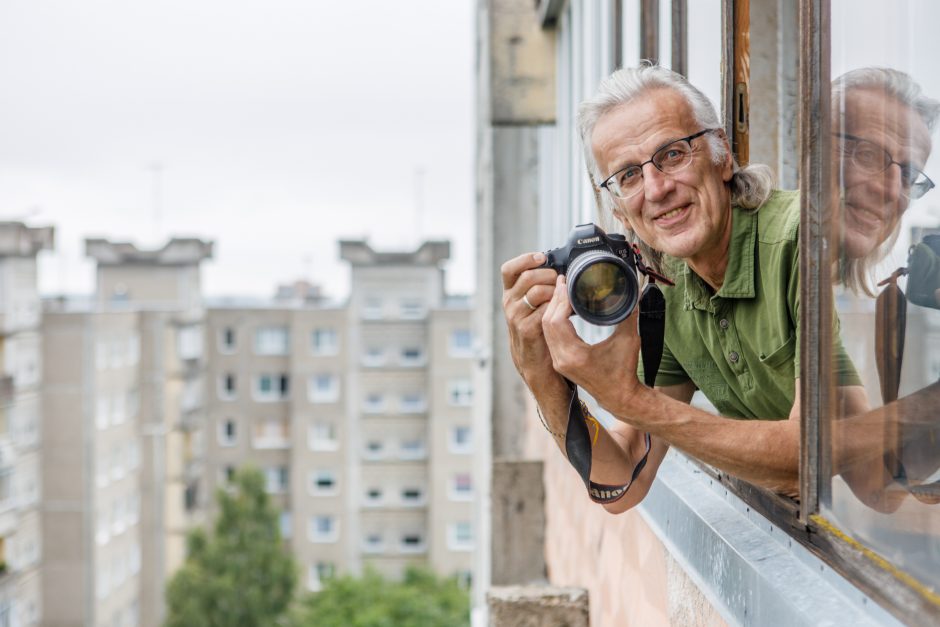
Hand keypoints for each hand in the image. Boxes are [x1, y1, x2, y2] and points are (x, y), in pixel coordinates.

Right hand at [500, 252, 561, 385]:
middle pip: (528, 277)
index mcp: (510, 292)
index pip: (509, 269)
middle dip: (549, 275)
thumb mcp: (534, 303)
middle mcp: (509, 302)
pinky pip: (544, 310)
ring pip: (536, 291)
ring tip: (565, 296)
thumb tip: (560, 266)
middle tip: (561, 281)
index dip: (525, 259)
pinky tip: (566, 310)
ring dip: (554, 291)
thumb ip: (539, 284)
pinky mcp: (525, 329)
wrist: (534, 359)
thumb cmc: (539, 326)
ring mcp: (515, 316)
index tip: (543, 257)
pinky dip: (557, 307)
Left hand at [541, 274, 647, 413]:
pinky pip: (550, 336)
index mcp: (573, 355)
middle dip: (554, 300)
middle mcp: (561, 359)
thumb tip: (634, 291)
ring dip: (552, 309)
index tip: (566, 283)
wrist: (619, 396)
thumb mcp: (629, 340)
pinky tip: (562, 308)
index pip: (556, 321)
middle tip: (562, 282)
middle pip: (547, 323)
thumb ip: (628, 314)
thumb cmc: (624, 371)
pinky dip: (554, 320)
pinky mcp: (559, 361)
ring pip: (546, 329)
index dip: (560, 300)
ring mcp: (558, 361)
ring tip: (561, 291)